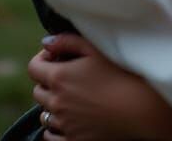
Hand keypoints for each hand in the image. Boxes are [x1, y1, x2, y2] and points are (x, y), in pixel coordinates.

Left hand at [29, 34, 158, 140]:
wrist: (139, 107)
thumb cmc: (120, 72)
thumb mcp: (95, 49)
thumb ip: (67, 41)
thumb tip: (46, 43)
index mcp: (59, 77)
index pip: (33, 68)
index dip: (42, 59)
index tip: (56, 56)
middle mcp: (56, 102)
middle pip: (38, 91)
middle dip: (48, 81)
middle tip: (69, 76)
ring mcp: (63, 124)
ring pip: (44, 114)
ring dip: (53, 105)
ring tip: (73, 98)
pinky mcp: (72, 140)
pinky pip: (51, 137)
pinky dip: (55, 128)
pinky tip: (70, 119)